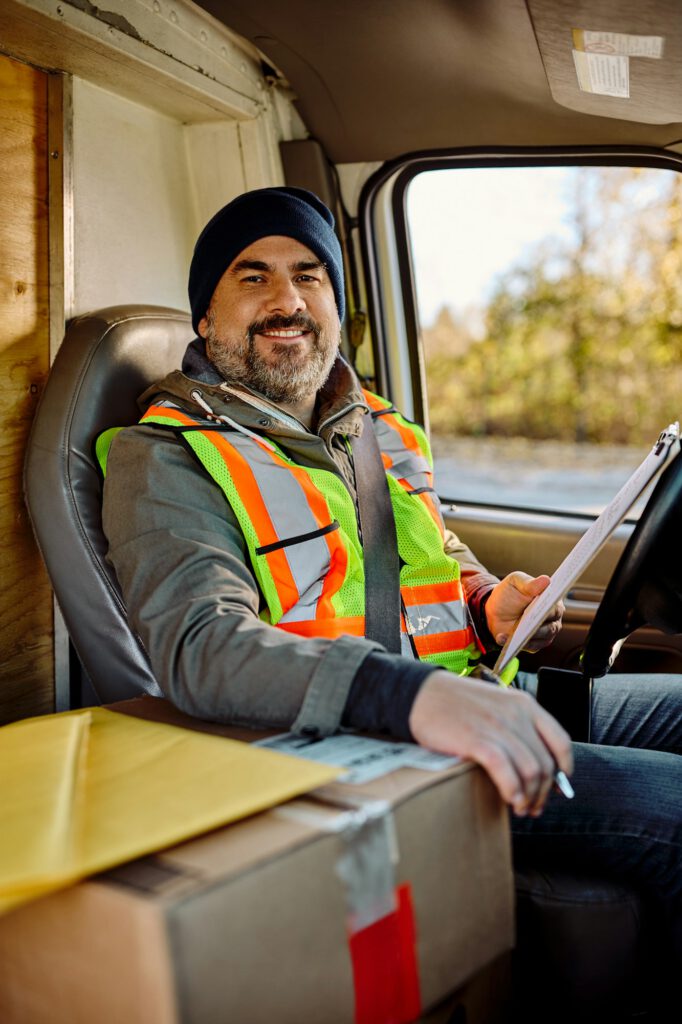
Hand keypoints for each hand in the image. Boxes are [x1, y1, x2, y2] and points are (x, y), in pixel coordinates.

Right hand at [409, 670, 572, 815]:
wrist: (422, 694)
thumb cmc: (456, 702)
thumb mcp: (496, 704)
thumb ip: (516, 726)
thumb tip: (534, 761)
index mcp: (524, 704)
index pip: (561, 741)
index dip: (564, 768)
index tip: (557, 785)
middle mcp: (516, 714)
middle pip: (546, 763)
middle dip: (544, 792)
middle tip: (534, 807)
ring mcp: (497, 727)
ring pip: (531, 771)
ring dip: (530, 797)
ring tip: (521, 809)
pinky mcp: (477, 740)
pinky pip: (506, 772)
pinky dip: (513, 790)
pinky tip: (510, 800)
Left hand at [485, 572, 563, 651]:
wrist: (495, 610)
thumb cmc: (509, 593)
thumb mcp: (516, 582)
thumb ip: (529, 583)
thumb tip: (546, 580)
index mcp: (552, 601)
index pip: (555, 606)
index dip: (551, 607)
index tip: (545, 607)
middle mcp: (552, 619)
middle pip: (551, 625)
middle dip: (539, 624)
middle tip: (527, 621)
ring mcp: (545, 633)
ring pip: (542, 637)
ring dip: (528, 635)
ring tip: (514, 632)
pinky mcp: (534, 644)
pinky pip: (529, 646)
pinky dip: (516, 643)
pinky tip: (502, 637)